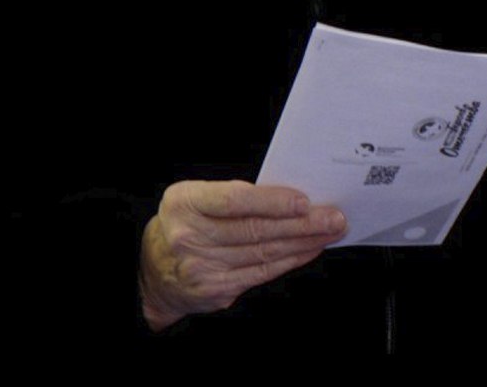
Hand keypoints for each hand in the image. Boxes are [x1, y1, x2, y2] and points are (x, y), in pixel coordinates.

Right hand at [138, 180, 346, 329]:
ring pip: (264, 252)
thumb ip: (235, 196)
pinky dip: (291, 259)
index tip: (304, 201)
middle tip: (333, 217)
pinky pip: (261, 272)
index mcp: (184, 203)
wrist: (153, 275)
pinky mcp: (215, 289)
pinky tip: (310, 249)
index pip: (234, 201)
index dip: (272, 201)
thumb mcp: (197, 199)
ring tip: (329, 231)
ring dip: (303, 241)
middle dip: (302, 223)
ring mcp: (201, 267)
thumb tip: (291, 198)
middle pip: (255, 229)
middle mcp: (188, 236)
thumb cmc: (187, 225)